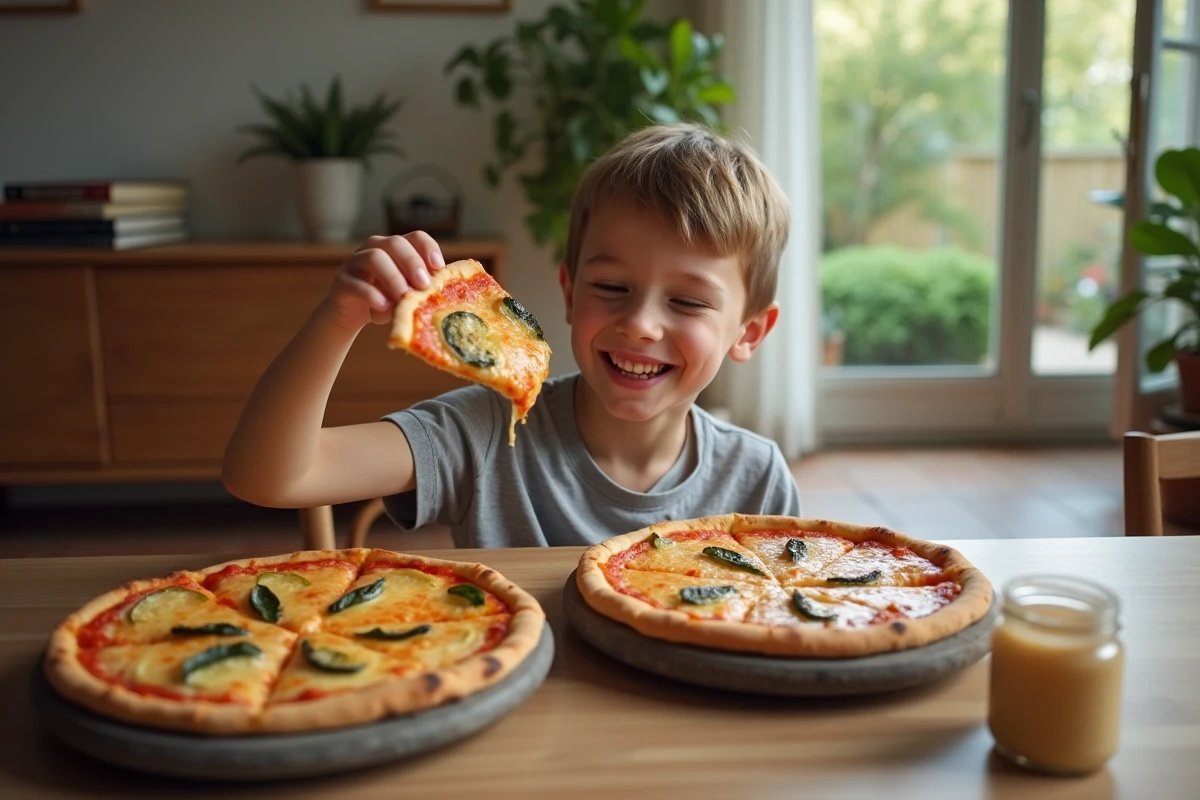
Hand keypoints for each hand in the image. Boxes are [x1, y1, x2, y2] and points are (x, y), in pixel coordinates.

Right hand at [324, 232, 444, 331]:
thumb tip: (446, 291)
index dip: (428, 248)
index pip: (415, 237)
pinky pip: (356, 283)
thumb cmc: (386, 301)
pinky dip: (372, 294)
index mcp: (396, 248)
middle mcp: (375, 248)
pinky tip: (384, 307)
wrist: (352, 315)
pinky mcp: (342, 281)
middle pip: (395, 243)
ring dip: (393, 277)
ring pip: (374, 258)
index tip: (439, 267)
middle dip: (412, 262)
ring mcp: (356, 262)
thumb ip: (422, 288)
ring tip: (403, 297)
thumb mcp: (408, 294)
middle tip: (424, 284)